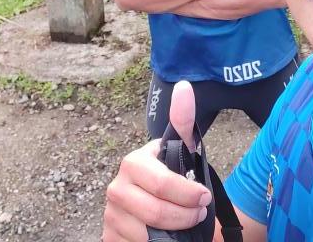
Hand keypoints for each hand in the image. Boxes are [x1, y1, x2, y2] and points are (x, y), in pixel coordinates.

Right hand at [103, 82, 210, 241]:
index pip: (163, 184)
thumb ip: (182, 120)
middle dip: (185, 215)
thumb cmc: (173, 176)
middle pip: (156, 213)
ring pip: (148, 235)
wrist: (160, 205)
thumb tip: (184, 86)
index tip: (204, 197)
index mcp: (133, 163)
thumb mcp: (181, 149)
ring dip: (176, 232)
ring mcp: (110, 215)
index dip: (188, 194)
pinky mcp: (108, 238)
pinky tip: (167, 236)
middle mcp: (115, 188)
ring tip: (187, 223)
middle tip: (199, 213)